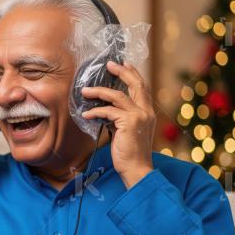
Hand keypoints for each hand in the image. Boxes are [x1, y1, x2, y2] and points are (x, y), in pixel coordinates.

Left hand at [81, 61, 154, 188]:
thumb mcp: (127, 132)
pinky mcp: (129, 123)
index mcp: (148, 113)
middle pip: (135, 84)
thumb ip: (121, 119)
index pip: (142, 89)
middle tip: (109, 64)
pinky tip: (86, 114)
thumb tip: (106, 110)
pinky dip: (95, 111)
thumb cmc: (130, 154)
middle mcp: (146, 112)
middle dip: (122, 71)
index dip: (133, 74)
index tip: (124, 64)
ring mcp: (139, 116)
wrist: (136, 169)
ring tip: (85, 91)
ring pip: (117, 96)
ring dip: (99, 91)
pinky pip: (108, 111)